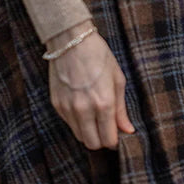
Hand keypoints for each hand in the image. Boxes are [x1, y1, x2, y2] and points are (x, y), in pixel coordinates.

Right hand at [46, 19, 135, 150]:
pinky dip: (77, 122)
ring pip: (79, 136)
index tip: (118, 136)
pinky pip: (69, 124)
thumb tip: (127, 130)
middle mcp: (84, 110)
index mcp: (103, 103)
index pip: (108, 140)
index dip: (115, 142)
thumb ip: (121, 110)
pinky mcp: (56, 104)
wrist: (70, 40)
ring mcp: (68, 108)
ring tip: (95, 119)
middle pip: (92, 144)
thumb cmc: (99, 56)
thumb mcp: (117, 80)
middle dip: (101, 141)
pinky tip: (83, 107)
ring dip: (89, 133)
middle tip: (107, 130)